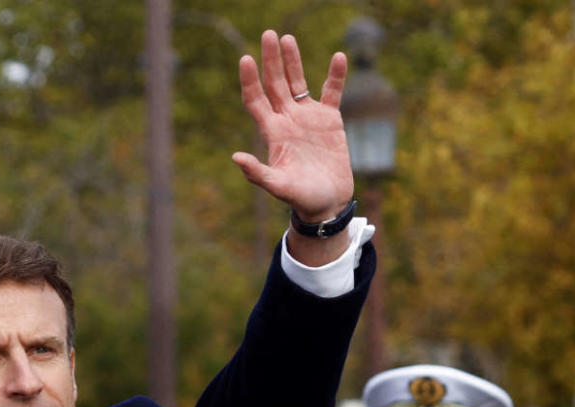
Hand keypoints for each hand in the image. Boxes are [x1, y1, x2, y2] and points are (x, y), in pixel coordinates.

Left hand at [233, 31, 353, 222]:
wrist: (326, 203)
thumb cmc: (300, 198)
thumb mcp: (278, 186)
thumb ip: (258, 173)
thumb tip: (235, 157)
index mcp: (272, 132)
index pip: (256, 99)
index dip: (250, 80)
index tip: (245, 58)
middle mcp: (287, 120)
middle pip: (274, 83)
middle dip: (270, 60)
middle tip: (268, 34)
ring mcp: (307, 118)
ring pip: (297, 82)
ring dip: (293, 61)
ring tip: (287, 38)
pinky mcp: (330, 120)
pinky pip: (332, 92)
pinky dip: (336, 76)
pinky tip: (339, 57)